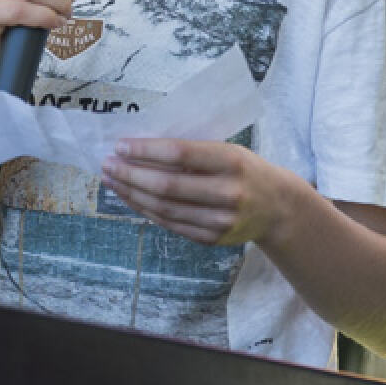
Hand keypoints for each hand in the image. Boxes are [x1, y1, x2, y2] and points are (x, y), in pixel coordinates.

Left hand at [100, 137, 287, 244]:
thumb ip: (191, 151)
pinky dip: (145, 210)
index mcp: (231, 161)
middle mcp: (227, 192)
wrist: (277, 207)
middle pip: (166, 185)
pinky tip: (130, 198)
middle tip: (108, 164)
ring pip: (163, 208)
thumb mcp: (226, 150)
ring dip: (131, 194)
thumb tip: (140, 148)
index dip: (146, 150)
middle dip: (130, 174)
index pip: (179, 153)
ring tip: (111, 180)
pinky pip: (170, 224)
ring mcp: (220, 220)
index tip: (120, 145)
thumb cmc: (244, 169)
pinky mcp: (212, 238)